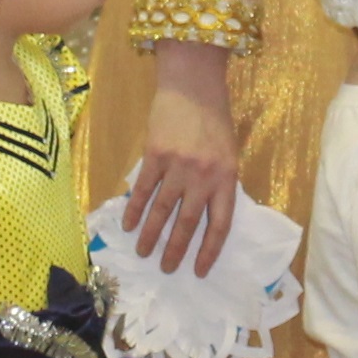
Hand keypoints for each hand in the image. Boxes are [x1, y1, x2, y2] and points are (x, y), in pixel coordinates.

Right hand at [124, 45, 237, 275]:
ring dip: (151, 236)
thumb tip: (203, 218)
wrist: (193, 87)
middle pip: (188, 223)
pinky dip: (134, 209)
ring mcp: (177, 166)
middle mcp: (203, 176)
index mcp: (226, 178)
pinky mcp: (155, 155)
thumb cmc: (215, 121)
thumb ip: (218, 185)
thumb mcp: (228, 155)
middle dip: (176, 250)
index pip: (219, 224)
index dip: (209, 251)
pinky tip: (129, 225)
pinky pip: (143, 189)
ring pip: (162, 210)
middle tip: (166, 270)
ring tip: (144, 254)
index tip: (198, 271)